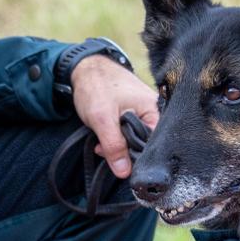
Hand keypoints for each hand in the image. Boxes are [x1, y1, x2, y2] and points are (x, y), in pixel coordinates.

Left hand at [70, 55, 158, 177]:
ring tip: (100, 143)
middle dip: (124, 152)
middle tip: (104, 151)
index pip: (155, 144)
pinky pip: (128, 134)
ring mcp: (143, 113)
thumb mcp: (103, 119)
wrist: (83, 68)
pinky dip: (114, 139)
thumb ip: (114, 146)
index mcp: (154, 110)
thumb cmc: (97, 86)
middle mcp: (153, 112)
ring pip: (134, 141)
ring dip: (116, 146)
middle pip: (145, 144)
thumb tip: (125, 172)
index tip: (122, 164)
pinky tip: (102, 139)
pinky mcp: (132, 115)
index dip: (139, 157)